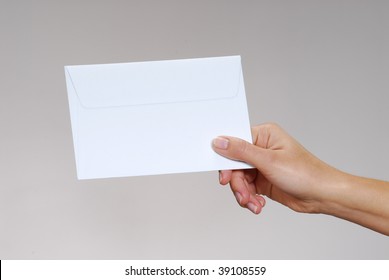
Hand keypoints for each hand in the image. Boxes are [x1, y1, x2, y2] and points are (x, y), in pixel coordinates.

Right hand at [212, 123, 339, 214]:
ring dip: (243, 193)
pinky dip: (249, 198)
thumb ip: (241, 151)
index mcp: (264, 135)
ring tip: (253, 203)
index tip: (225, 177)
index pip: (234, 143)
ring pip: (239, 179)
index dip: (226, 160)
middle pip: (234, 164)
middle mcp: (260, 148)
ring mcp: (261, 165)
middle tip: (242, 195)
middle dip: (237, 183)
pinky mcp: (262, 180)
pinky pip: (246, 188)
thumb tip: (219, 142)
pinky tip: (258, 204)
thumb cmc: (305, 173)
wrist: (323, 195)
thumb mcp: (269, 161)